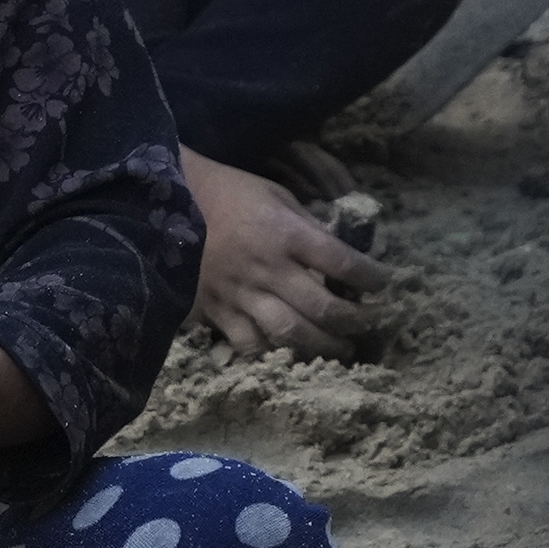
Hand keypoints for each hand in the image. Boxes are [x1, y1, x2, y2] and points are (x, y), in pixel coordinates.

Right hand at [181, 146, 387, 352]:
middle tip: (366, 323)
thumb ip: (307, 226)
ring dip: (321, 346)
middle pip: (322, 307)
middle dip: (353, 321)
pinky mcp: (216, 310)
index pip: (343, 262)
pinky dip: (273, 353)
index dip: (372, 277)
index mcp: (286, 232)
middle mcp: (268, 267)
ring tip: (339, 349)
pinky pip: (250, 344)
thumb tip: (339, 255)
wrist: (164, 202)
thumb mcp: (276, 195)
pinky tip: (289, 353)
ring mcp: (240, 293)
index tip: (384, 283)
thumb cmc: (229, 193)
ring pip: (290, 333)